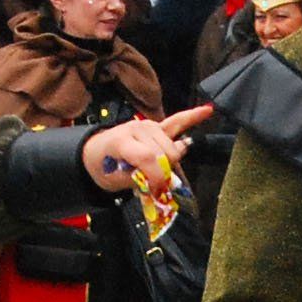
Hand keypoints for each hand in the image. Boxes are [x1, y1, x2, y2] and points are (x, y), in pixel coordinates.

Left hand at [83, 103, 212, 192]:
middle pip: (164, 153)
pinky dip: (193, 116)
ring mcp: (148, 126)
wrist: (93, 152)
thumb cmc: (103, 167)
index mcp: (121, 140)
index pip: (147, 157)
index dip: (155, 176)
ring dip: (171, 164)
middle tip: (155, 187)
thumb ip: (138, 179)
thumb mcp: (113, 180)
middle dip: (164, 173)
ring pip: (173, 148)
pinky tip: (208, 110)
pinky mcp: (157, 126)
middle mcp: (136, 128)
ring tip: (157, 173)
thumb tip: (163, 178)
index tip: (156, 191)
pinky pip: (178, 121)